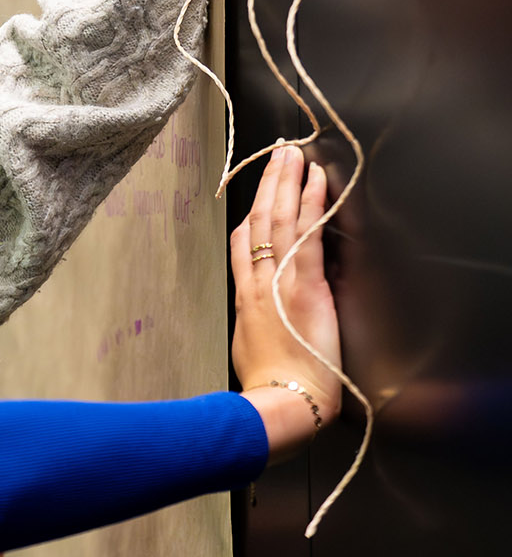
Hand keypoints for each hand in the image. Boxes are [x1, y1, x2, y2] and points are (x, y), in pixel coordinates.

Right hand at [231, 144, 343, 462]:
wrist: (282, 402)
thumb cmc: (270, 388)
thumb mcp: (251, 351)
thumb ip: (258, 327)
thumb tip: (263, 321)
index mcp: (246, 299)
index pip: (242, 246)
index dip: (250, 215)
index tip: (257, 196)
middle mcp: (258, 282)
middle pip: (259, 221)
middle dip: (268, 185)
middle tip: (278, 154)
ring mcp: (279, 279)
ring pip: (279, 218)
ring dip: (287, 182)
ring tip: (294, 154)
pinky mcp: (305, 283)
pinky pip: (306, 233)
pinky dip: (310, 202)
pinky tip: (315, 180)